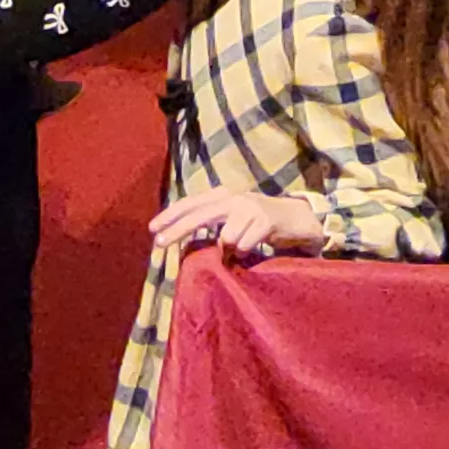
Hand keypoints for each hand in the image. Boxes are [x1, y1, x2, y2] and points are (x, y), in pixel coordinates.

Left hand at [151, 186, 327, 261]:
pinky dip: (246, 252)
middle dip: (177, 229)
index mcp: (222, 196)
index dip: (171, 215)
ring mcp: (249, 207)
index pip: (190, 203)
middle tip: (159, 244)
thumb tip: (180, 236)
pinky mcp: (265, 220)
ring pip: (225, 238)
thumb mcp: (231, 217)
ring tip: (243, 246)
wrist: (295, 217)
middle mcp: (233, 198)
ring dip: (231, 249)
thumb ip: (210, 222)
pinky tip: (256, 246)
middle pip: (198, 215)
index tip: (152, 230)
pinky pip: (244, 245)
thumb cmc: (257, 220)